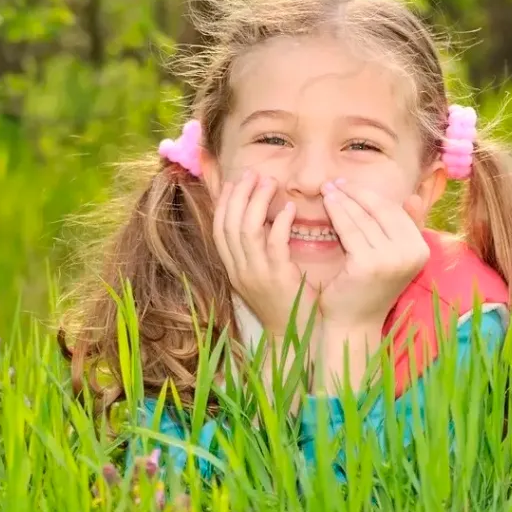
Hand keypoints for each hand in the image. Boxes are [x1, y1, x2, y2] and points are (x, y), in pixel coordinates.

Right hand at [213, 170, 315, 337]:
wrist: (293, 337)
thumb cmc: (282, 301)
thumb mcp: (261, 273)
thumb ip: (255, 247)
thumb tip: (252, 217)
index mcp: (232, 268)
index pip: (218, 228)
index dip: (224, 201)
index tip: (235, 179)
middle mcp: (239, 271)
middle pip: (229, 224)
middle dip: (239, 195)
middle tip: (254, 174)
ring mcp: (256, 275)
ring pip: (247, 230)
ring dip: (257, 202)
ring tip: (271, 183)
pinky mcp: (278, 279)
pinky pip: (274, 245)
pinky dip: (279, 223)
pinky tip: (289, 209)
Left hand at [317, 179, 429, 329]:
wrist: (353, 324)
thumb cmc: (369, 289)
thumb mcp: (393, 257)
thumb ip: (405, 228)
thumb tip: (415, 197)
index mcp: (421, 250)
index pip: (395, 211)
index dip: (371, 195)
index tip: (351, 184)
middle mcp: (411, 254)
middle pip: (380, 211)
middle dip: (356, 193)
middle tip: (335, 182)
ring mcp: (391, 260)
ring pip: (362, 219)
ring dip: (343, 200)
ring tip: (328, 189)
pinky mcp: (368, 264)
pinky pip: (349, 230)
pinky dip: (337, 213)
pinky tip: (326, 204)